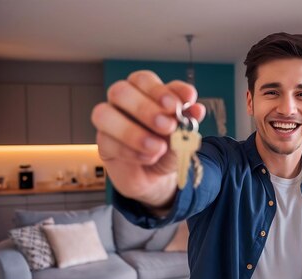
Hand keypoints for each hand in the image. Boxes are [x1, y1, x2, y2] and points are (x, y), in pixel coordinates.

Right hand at [91, 70, 205, 207]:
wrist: (158, 175)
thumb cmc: (169, 146)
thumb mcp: (184, 134)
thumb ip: (188, 120)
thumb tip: (197, 109)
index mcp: (143, 91)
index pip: (143, 79)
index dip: (160, 90)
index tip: (181, 103)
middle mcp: (123, 101)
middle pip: (120, 91)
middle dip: (145, 109)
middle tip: (168, 126)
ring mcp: (109, 121)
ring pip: (104, 114)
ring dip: (133, 132)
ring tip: (159, 147)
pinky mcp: (103, 144)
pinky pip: (107, 142)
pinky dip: (132, 152)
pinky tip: (150, 157)